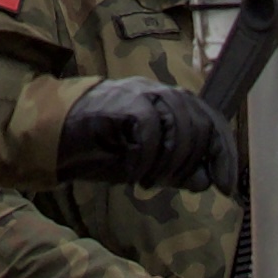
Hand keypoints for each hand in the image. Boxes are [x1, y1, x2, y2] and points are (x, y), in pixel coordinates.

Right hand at [55, 79, 238, 192]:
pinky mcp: (121, 103)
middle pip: (199, 122)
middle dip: (192, 161)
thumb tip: (205, 180)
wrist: (51, 136)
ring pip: (178, 125)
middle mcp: (157, 92)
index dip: (224, 153)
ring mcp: (139, 94)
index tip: (226, 186)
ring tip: (149, 180)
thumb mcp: (145, 163)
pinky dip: (145, 160)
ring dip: (169, 162)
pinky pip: (149, 130)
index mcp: (167, 102)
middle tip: (169, 183)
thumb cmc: (97, 148)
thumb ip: (175, 168)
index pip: (211, 119)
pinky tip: (133, 175)